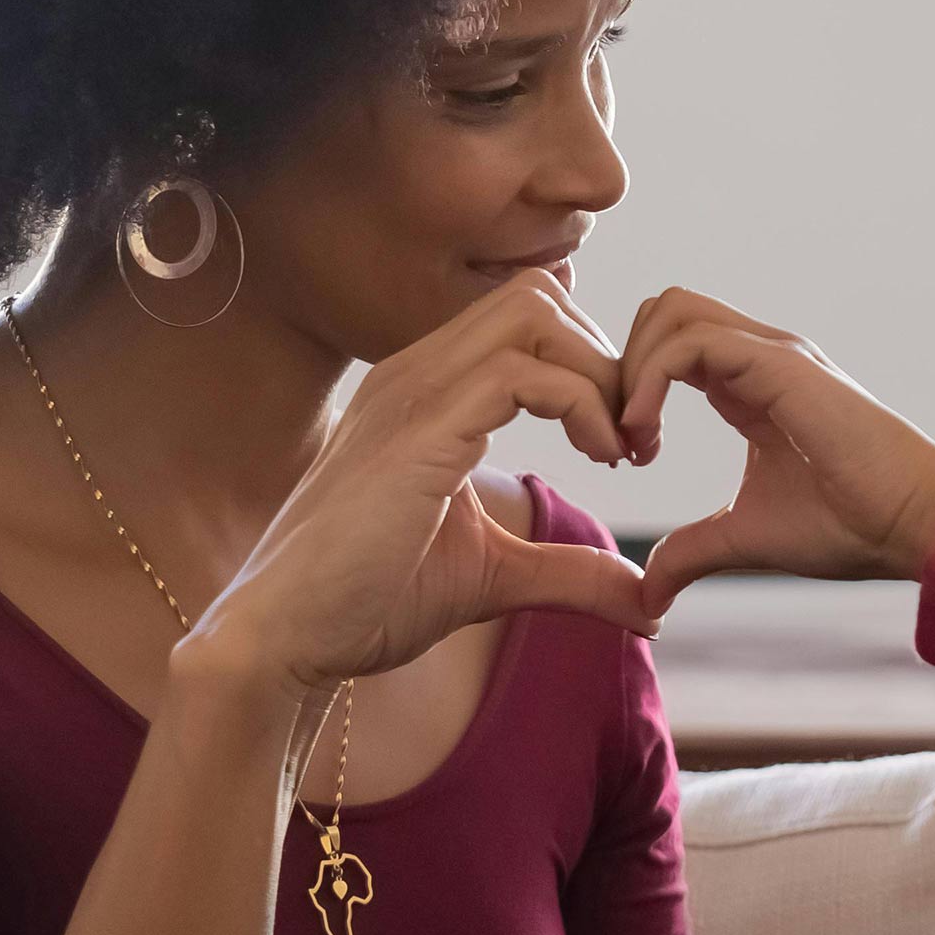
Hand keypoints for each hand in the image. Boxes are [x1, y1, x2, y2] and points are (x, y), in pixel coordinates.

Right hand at [177, 272, 652, 707]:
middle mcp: (416, 372)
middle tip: (630, 440)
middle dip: (606, 359)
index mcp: (426, 390)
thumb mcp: (494, 577)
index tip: (621, 443)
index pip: (528, 317)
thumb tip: (649, 602)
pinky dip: (582, 403)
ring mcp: (412, 393)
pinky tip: (598, 456)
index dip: (592, 366)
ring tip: (618, 448)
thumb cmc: (368, 602)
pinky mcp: (419, 432)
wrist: (286, 637)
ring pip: (537, 315)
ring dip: (600, 374)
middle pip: (540, 297)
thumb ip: (568, 574)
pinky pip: (522, 372)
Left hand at [615, 288, 934, 612]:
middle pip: (664, 310)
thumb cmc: (848, 526)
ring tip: (635, 436)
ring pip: (671, 309)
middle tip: (624, 438)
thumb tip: (648, 593)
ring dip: (632, 369)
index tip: (630, 455)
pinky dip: (649, 381)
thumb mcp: (746, 538)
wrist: (912, 524)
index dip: (632, 390)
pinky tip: (648, 435)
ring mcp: (770, 353)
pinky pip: (689, 342)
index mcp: (749, 384)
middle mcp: (757, 356)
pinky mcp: (777, 365)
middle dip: (622, 365)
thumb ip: (692, 552)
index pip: (670, 346)